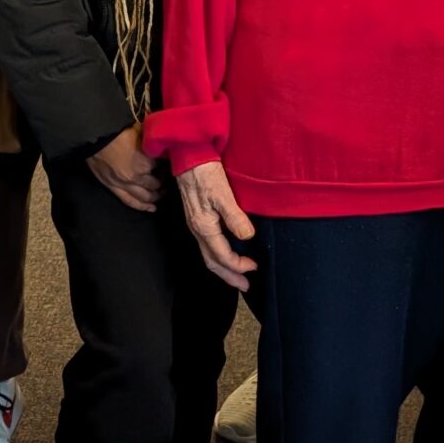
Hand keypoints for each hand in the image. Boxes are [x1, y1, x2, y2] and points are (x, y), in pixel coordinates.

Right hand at [89, 128, 161, 211]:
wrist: (94, 138)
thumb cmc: (117, 132)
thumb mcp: (139, 131)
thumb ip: (151, 140)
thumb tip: (160, 141)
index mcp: (145, 162)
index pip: (162, 166)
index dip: (166, 164)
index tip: (168, 161)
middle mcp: (137, 177)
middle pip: (156, 184)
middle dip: (163, 181)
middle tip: (166, 177)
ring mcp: (125, 185)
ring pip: (145, 196)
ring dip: (155, 196)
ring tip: (161, 193)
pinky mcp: (114, 188)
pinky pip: (130, 201)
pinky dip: (142, 207)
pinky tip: (152, 208)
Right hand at [175, 162, 258, 291]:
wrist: (189, 156)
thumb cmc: (206, 173)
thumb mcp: (223, 194)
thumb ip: (235, 217)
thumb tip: (247, 237)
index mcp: (204, 227)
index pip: (222, 256)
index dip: (238, 265)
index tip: (254, 267)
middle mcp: (197, 229)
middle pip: (211, 261)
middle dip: (228, 275)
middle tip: (245, 286)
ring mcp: (195, 224)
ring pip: (208, 254)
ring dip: (223, 267)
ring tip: (237, 274)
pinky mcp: (197, 217)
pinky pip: (207, 244)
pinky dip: (218, 254)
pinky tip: (227, 251)